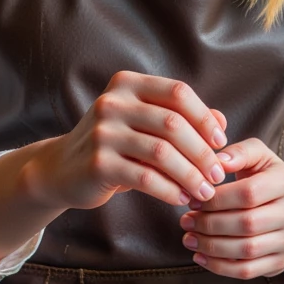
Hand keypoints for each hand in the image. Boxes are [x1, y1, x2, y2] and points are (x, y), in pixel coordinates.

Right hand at [34, 70, 228, 213]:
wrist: (61, 169)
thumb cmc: (114, 145)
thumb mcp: (143, 124)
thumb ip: (180, 119)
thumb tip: (222, 122)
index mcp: (127, 84)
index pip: (177, 92)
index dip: (204, 117)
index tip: (221, 142)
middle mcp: (112, 102)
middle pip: (173, 123)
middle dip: (201, 152)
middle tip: (217, 175)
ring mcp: (102, 132)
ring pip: (161, 152)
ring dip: (190, 175)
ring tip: (205, 192)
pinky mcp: (97, 163)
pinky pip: (145, 178)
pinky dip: (170, 190)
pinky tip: (181, 199)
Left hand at [178, 137, 283, 279]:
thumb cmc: (265, 179)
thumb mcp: (258, 157)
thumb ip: (239, 153)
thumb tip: (216, 162)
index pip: (248, 193)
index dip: (216, 199)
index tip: (193, 200)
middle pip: (247, 223)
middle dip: (210, 224)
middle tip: (186, 221)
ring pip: (246, 250)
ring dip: (211, 246)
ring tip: (189, 238)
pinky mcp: (281, 263)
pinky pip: (247, 270)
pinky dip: (219, 266)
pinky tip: (200, 256)